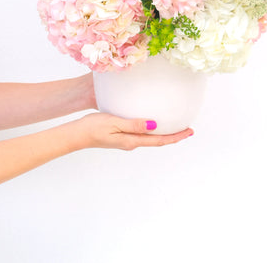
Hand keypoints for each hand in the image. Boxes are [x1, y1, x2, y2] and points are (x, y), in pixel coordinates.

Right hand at [68, 112, 193, 150]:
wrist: (77, 134)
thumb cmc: (93, 127)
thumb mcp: (114, 123)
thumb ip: (134, 124)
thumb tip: (154, 125)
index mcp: (132, 141)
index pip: (159, 140)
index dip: (176, 137)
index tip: (189, 131)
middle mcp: (131, 142)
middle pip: (158, 141)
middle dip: (174, 136)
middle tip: (188, 129)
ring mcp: (126, 140)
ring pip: (150, 139)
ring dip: (164, 134)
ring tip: (175, 126)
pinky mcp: (121, 136)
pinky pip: (142, 134)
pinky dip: (152, 130)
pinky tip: (152, 123)